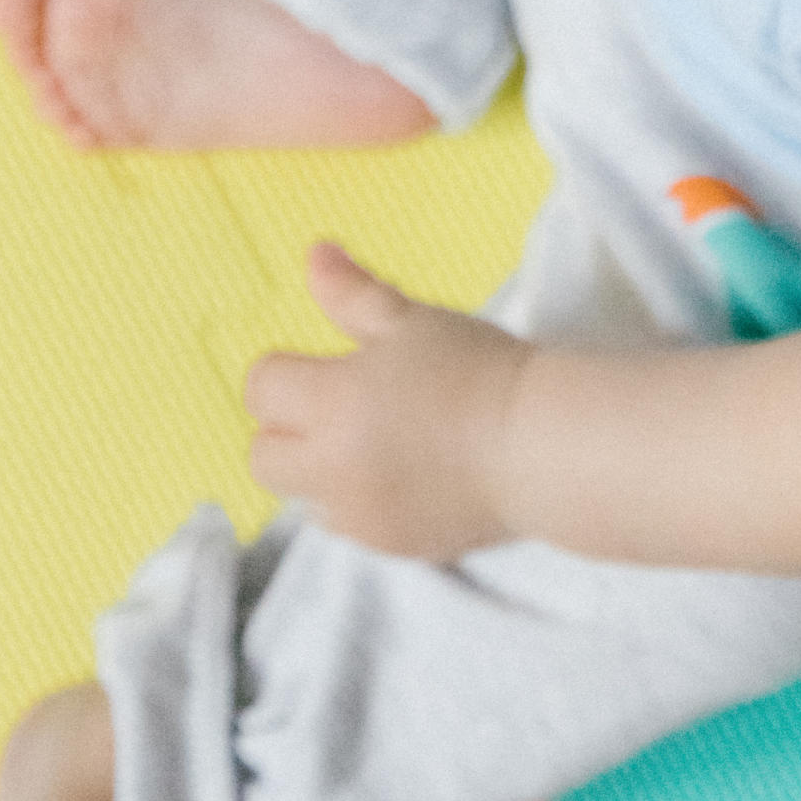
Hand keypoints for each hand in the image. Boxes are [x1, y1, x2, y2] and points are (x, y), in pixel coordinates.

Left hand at [246, 243, 529, 561]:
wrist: (537, 444)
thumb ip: (353, 293)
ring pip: (302, 496)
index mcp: (331, 403)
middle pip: (262, 456)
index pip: (262, 388)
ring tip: (374, 442)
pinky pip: (347, 526)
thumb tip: (314, 254)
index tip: (327, 363)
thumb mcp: (412, 320)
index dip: (285, 370)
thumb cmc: (476, 369)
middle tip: (338, 406)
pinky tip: (403, 473)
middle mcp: (331, 468)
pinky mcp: (389, 546)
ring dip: (320, 470)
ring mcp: (358, 515)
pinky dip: (358, 501)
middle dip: (287, 429)